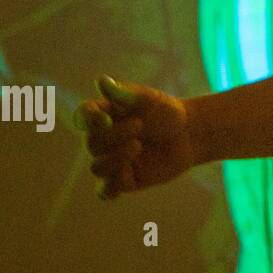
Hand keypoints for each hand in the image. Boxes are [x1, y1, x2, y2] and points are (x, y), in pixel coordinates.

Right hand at [74, 76, 194, 199]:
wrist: (190, 133)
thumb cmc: (167, 112)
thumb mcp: (150, 99)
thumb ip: (126, 94)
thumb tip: (101, 81)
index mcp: (104, 116)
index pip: (83, 117)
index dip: (87, 119)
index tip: (104, 117)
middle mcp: (103, 140)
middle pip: (92, 143)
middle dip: (114, 135)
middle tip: (139, 125)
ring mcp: (112, 161)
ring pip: (97, 167)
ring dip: (115, 158)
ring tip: (138, 146)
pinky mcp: (124, 180)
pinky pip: (105, 192)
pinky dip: (110, 187)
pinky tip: (125, 175)